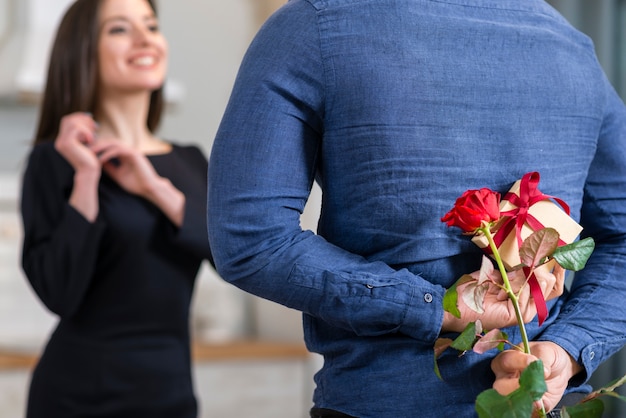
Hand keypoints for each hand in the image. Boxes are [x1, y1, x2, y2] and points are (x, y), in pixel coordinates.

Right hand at [54, 112, 100, 174]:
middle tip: (95, 127)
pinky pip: (77, 128)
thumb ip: (84, 132)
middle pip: (68, 119)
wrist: (89, 172)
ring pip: (72, 122)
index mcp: (63, 140)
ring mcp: (62, 142)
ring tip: (93, 136)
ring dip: (86, 126)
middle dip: (83, 120)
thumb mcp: (88, 142)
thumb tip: (88, 116)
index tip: (92, 121)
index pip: (67, 121)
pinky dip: (87, 132)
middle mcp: (59, 141)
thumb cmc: (91, 159)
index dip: (79, 117)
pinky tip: (92, 140)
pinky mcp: (67, 144)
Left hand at [90, 139, 160, 197]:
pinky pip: (119, 150)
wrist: (149, 189)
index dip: (99, 148)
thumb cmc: (136, 184)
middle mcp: (129, 151)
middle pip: (110, 142)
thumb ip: (109, 168)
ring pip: (114, 143)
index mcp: (125, 155)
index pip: (110, 146)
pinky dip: (109, 153)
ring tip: (91, 152)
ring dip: (102, 146)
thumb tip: (97, 163)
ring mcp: (132, 151)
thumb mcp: (118, 175)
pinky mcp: (135, 154)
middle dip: (98, 144)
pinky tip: (101, 158)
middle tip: (86, 149)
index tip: (87, 153)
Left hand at [442, 265, 561, 332]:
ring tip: (500, 286)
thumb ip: (516, 272)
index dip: (558, 270)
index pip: (551, 283)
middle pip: (552, 287)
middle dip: (541, 270)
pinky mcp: (517, 317)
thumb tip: (532, 263)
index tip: (558, 254)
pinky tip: (502, 292)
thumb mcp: (498, 274)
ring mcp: (523, 311)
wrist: (456, 304)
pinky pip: (526, 297)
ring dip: (520, 280)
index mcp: (524, 293)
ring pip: (540, 289)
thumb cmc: (473, 289)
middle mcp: (527, 303)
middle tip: (525, 266)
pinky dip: (515, 289)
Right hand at [491, 341, 583, 413]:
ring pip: (509, 401)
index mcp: (506, 360)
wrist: (559, 369)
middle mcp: (505, 378)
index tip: (534, 360)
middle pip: (500, 386)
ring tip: (538, 401)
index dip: (518, 361)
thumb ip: (542, 358)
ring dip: (524, 402)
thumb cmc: (547, 355)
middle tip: (530, 387)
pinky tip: (541, 406)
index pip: (506, 361)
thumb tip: (543, 371)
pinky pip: (526, 412)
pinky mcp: (527, 405)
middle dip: (514, 388)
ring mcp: (514, 394)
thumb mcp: (546, 351)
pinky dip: (533, 412)